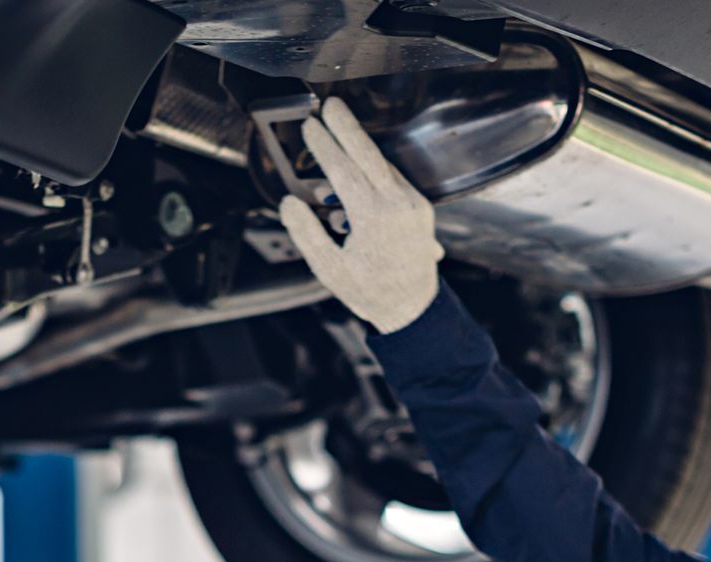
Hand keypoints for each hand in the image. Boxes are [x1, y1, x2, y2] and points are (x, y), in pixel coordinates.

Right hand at [277, 97, 444, 334]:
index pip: (343, 170)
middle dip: (346, 126)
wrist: (413, 308)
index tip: (309, 126)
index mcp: (373, 218)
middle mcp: (397, 204)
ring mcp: (413, 204)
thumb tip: (289, 203)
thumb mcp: (330, 269)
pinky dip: (373, 167)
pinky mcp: (420, 207)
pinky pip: (394, 177)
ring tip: (336, 128)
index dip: (323, 146)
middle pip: (368, 154)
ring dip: (359, 145)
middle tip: (329, 104)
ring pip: (383, 163)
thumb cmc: (370, 291)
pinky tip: (357, 167)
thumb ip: (307, 234)